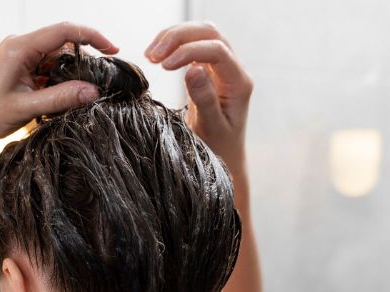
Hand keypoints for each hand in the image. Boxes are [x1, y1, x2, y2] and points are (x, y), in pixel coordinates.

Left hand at [0, 22, 118, 148]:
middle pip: (62, 46)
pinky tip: (54, 102)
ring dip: (66, 78)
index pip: (65, 31)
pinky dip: (54, 84)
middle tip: (94, 87)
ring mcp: (17, 57)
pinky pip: (44, 70)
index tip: (113, 50)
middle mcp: (19, 47)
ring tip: (68, 102)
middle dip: (81, 64)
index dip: (92, 37)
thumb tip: (94, 91)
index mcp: (19, 48)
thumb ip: (61, 98)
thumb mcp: (26, 108)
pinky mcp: (16, 69)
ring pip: (54, 61)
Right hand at [146, 22, 252, 174]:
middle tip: (152, 55)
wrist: (223, 160)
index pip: (217, 50)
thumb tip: (194, 69)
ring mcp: (221, 68)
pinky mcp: (208, 71)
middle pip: (209, 33)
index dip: (188, 52)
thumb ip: (204, 99)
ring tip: (150, 55)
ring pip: (200, 34)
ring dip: (174, 37)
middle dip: (178, 37)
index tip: (163, 67)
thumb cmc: (218, 150)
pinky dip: (173, 46)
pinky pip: (192, 46)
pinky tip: (157, 57)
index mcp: (239, 83)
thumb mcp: (210, 129)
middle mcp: (233, 70)